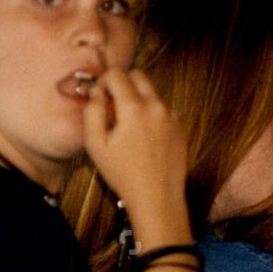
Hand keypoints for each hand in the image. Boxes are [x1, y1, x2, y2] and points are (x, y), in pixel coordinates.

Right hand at [82, 68, 189, 234]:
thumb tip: (96, 91)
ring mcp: (171, 115)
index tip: (100, 95)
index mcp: (134, 108)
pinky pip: (163, 108)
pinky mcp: (180, 126)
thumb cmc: (123, 174)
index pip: (117, 74)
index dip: (104, 81)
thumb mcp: (96, 145)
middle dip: (123, 83)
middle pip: (139, 76)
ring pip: (152, 92)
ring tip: (128, 125)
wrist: (157, 197)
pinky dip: (152, 113)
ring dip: (138, 98)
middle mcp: (156, 106)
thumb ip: (92, 112)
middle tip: (113, 105)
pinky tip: (144, 135)